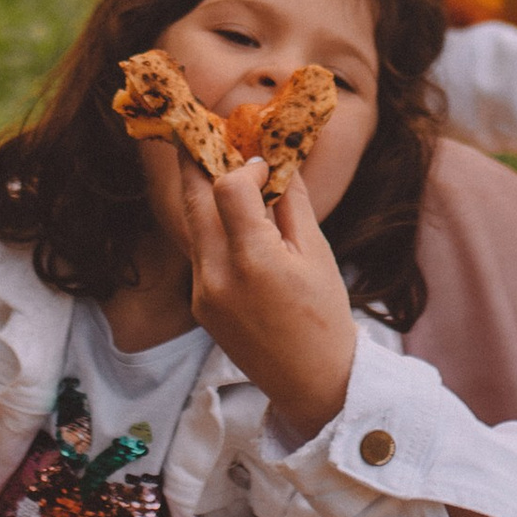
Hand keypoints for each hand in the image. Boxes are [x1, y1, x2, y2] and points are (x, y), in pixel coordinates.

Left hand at [178, 150, 358, 437]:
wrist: (312, 384)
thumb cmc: (324, 318)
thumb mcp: (316, 253)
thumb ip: (291, 202)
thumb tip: (277, 158)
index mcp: (253, 261)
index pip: (226, 187)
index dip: (243, 165)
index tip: (264, 165)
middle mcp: (217, 275)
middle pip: (193, 199)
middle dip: (197, 161)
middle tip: (202, 132)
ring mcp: (203, 292)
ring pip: (192, 224)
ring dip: (202, 193)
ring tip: (218, 168)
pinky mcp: (199, 304)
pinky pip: (198, 251)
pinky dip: (210, 226)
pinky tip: (231, 218)